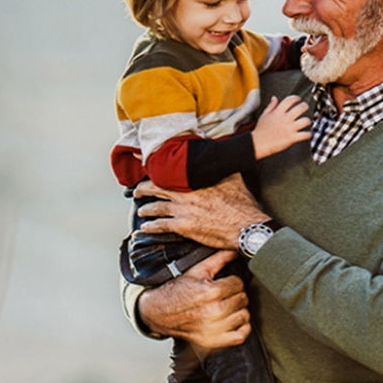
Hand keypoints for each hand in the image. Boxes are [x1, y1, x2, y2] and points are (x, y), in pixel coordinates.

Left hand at [135, 174, 264, 248]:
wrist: (245, 226)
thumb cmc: (242, 203)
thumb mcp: (233, 177)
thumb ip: (221, 167)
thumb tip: (220, 154)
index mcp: (195, 180)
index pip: (169, 172)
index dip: (155, 169)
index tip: (147, 166)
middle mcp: (186, 193)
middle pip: (157, 188)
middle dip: (144, 189)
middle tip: (136, 191)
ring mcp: (183, 210)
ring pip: (157, 207)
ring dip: (146, 209)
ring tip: (141, 211)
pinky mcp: (184, 226)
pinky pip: (162, 225)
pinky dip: (152, 226)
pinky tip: (146, 228)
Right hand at [137, 249, 250, 351]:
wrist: (160, 311)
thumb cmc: (178, 290)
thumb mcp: (197, 270)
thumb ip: (218, 259)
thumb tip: (234, 249)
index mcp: (211, 292)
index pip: (238, 284)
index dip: (232, 281)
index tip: (225, 283)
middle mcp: (215, 311)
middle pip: (242, 299)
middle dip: (235, 294)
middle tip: (225, 294)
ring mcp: (215, 329)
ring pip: (244, 316)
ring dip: (238, 310)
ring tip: (227, 306)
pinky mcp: (214, 341)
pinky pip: (240, 336)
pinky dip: (241, 328)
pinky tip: (232, 320)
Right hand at [252, 94, 310, 158]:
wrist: (258, 143)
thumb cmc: (261, 129)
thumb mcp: (264, 115)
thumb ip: (271, 106)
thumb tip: (274, 98)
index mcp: (278, 112)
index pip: (289, 100)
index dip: (296, 98)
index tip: (299, 99)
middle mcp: (285, 119)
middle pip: (300, 108)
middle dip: (305, 106)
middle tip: (305, 107)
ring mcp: (289, 128)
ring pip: (305, 121)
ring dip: (308, 120)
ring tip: (307, 121)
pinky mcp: (291, 138)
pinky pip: (305, 135)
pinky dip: (308, 134)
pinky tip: (308, 134)